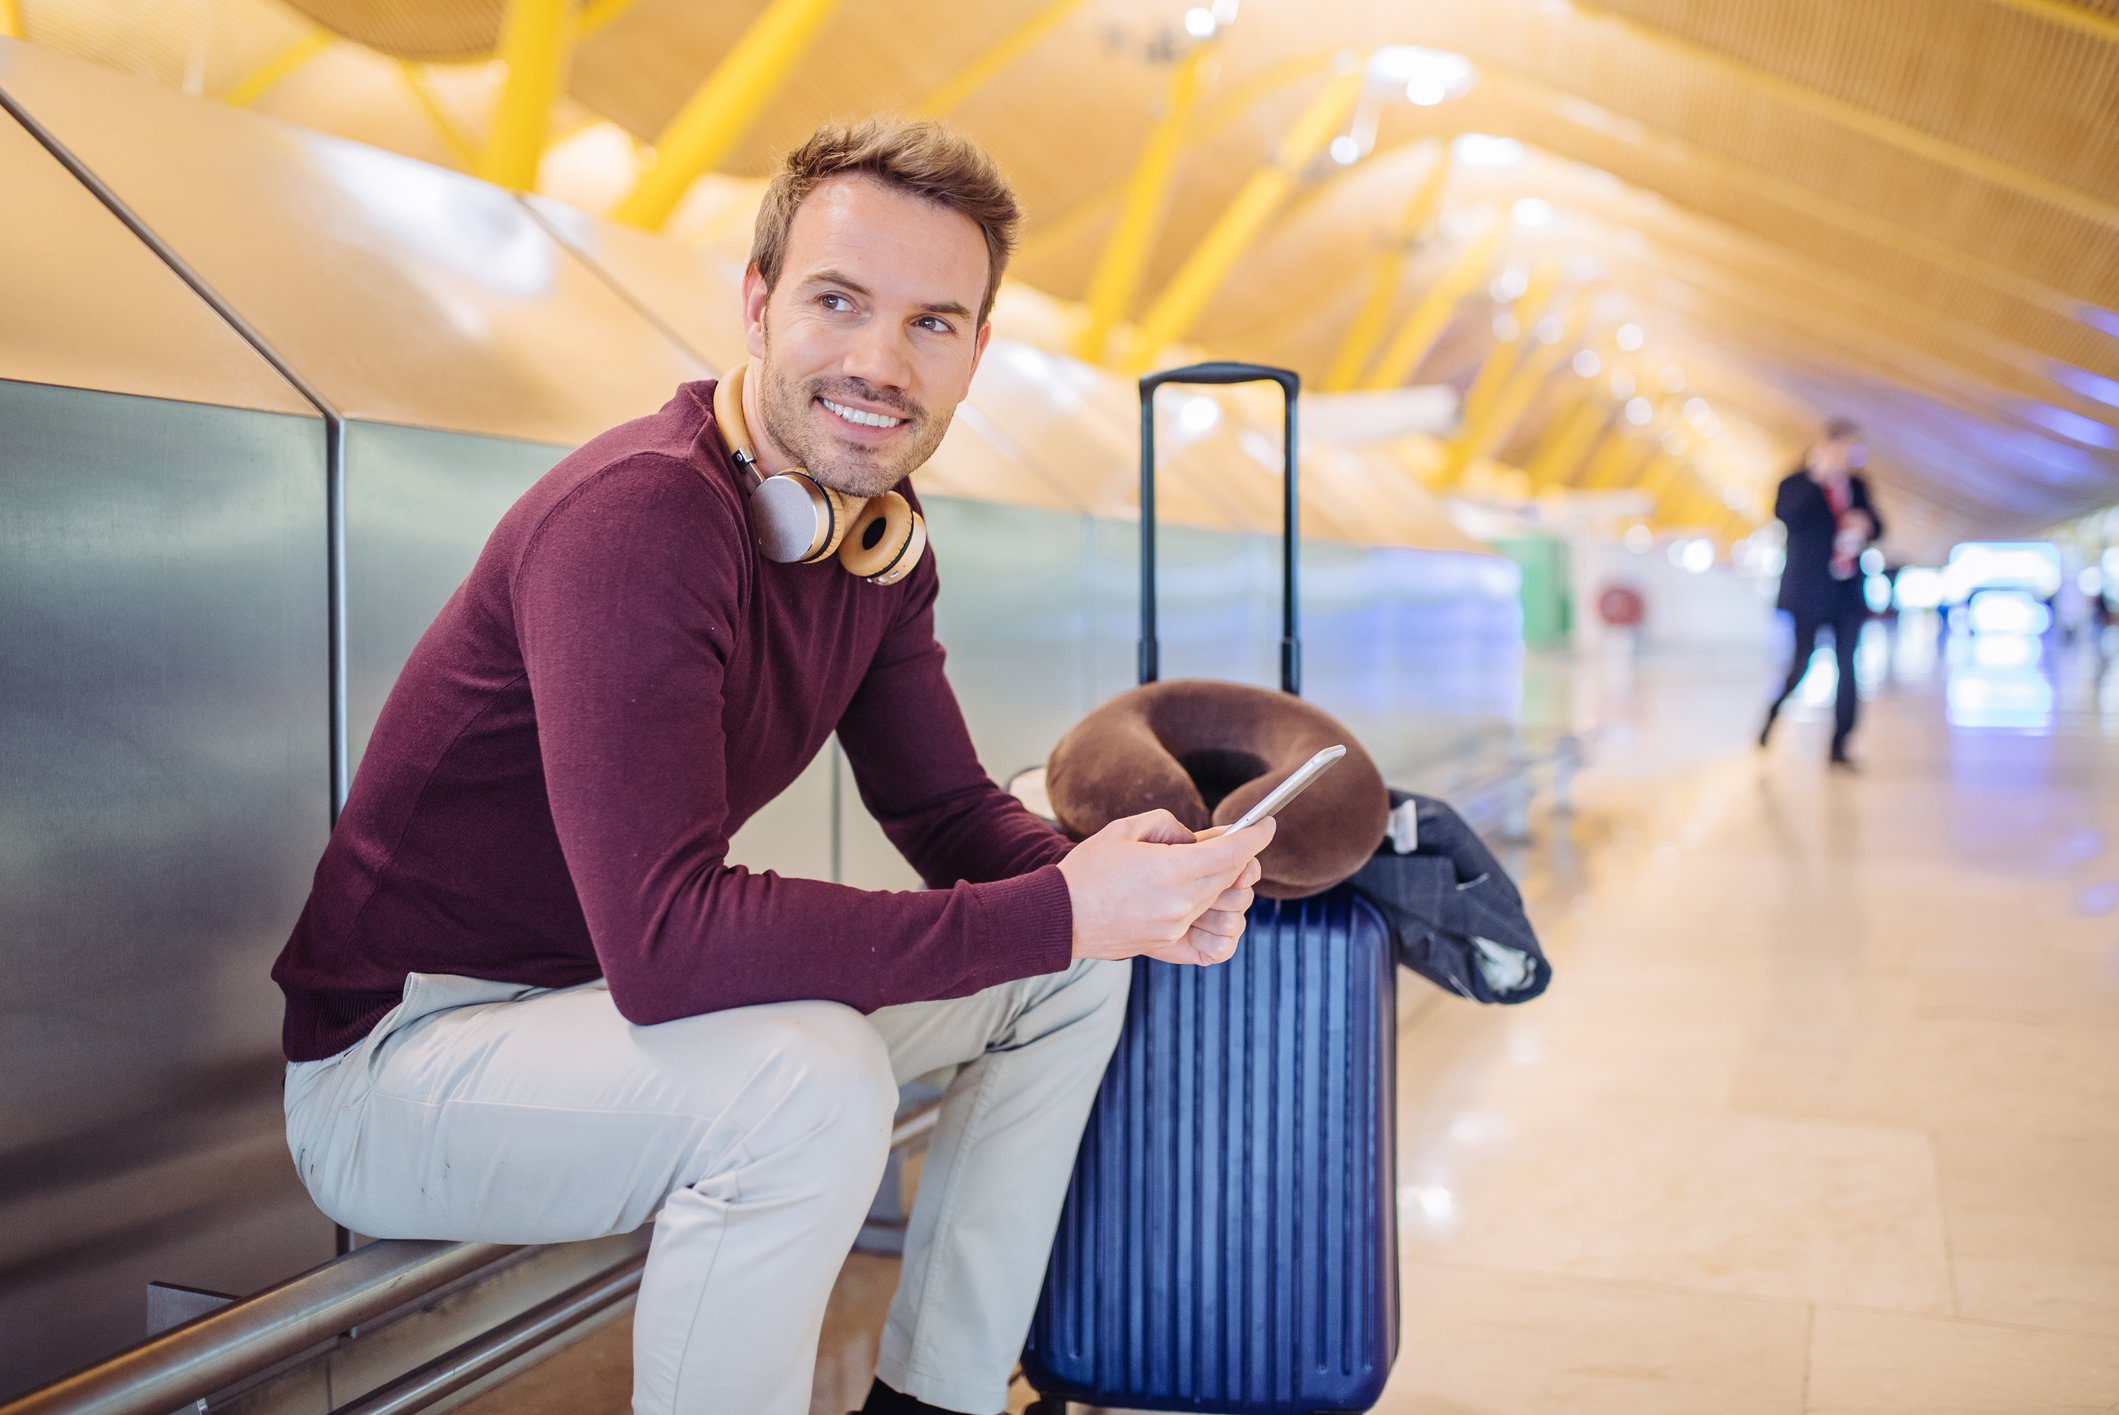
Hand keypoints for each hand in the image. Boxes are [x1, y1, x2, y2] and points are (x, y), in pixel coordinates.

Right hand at [1057, 810, 1272, 965]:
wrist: (1059, 916)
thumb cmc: (1088, 869)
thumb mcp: (1125, 829)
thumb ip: (1170, 826)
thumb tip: (1197, 841)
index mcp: (1171, 871)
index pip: (1233, 853)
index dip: (1256, 835)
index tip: (1266, 824)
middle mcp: (1180, 904)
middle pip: (1233, 878)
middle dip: (1237, 856)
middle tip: (1220, 843)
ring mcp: (1176, 930)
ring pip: (1226, 905)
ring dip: (1225, 886)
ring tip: (1202, 874)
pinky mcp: (1169, 947)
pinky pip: (1216, 943)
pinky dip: (1221, 925)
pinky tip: (1209, 909)